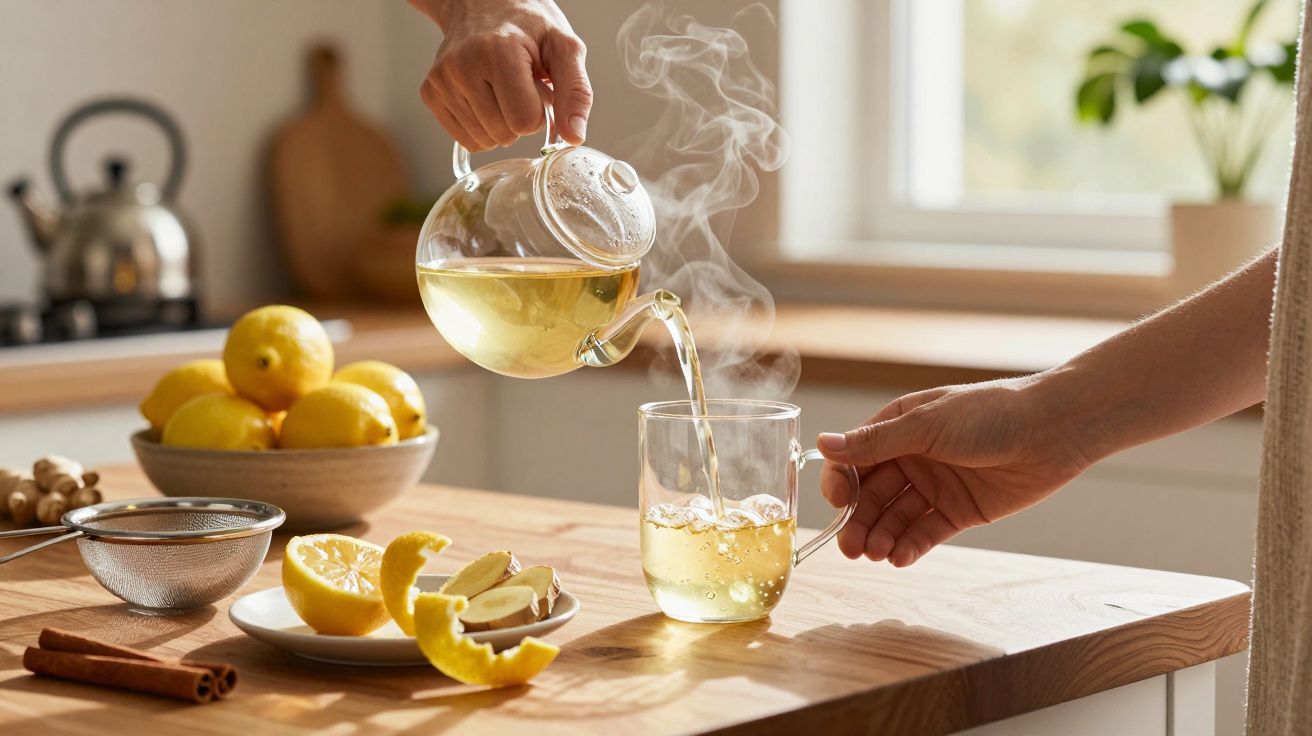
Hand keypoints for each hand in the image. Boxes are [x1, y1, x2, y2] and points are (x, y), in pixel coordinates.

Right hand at [411, 0, 591, 150]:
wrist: (482, 3)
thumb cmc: (527, 26)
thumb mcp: (563, 48)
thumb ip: (576, 93)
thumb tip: (574, 136)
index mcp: (498, 53)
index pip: (525, 121)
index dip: (539, 110)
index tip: (536, 86)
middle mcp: (463, 67)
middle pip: (505, 134)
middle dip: (519, 118)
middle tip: (518, 85)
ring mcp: (442, 81)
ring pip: (485, 141)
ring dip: (501, 125)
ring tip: (501, 89)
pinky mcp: (430, 93)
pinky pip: (466, 140)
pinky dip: (481, 127)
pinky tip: (484, 97)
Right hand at [816, 374, 1093, 566]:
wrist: (1052, 430)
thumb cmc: (989, 414)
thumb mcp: (927, 425)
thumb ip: (875, 442)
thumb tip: (822, 443)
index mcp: (898, 428)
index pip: (855, 460)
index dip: (842, 482)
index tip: (839, 502)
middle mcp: (912, 457)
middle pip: (872, 495)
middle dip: (858, 521)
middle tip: (851, 548)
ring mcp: (935, 486)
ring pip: (896, 517)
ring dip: (881, 537)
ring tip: (876, 554)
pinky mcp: (959, 511)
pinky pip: (926, 532)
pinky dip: (910, 546)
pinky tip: (900, 557)